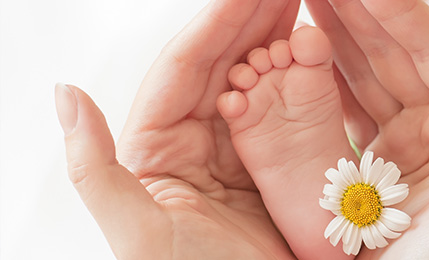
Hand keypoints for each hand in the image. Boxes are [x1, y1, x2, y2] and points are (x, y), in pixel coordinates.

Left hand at [56, 0, 298, 257]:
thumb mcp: (137, 233)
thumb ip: (96, 168)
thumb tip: (65, 92)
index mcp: (156, 148)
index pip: (184, 71)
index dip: (216, 25)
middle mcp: (194, 141)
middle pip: (221, 65)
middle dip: (250, 20)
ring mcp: (235, 149)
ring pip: (252, 80)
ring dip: (274, 38)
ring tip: (298, 6)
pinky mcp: (270, 161)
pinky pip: (282, 108)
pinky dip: (296, 77)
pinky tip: (310, 51)